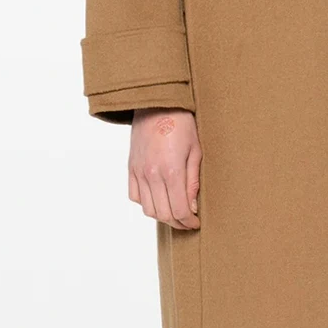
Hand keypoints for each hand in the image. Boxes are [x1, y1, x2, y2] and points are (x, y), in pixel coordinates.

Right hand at [128, 108, 201, 228]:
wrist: (157, 104)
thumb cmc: (182, 124)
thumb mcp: (196, 151)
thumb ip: (193, 181)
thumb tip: (192, 207)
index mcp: (171, 170)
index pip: (179, 209)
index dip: (189, 222)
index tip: (196, 223)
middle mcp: (151, 174)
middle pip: (163, 214)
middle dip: (178, 223)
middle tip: (188, 221)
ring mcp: (138, 172)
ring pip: (147, 209)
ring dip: (162, 216)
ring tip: (175, 212)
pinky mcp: (131, 168)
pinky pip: (134, 196)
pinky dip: (146, 203)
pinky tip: (159, 199)